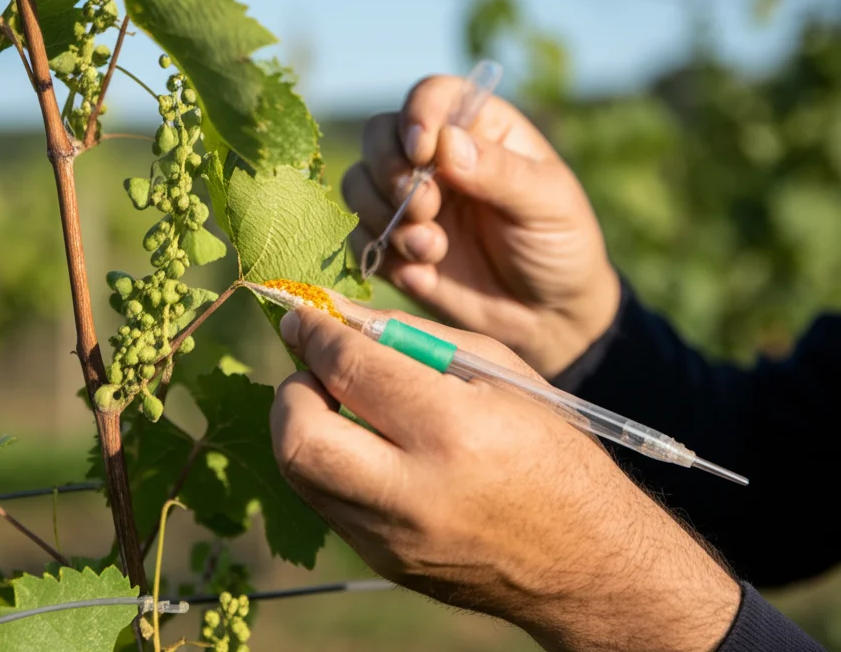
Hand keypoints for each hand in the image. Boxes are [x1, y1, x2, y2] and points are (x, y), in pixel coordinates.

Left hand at [271, 303, 739, 651]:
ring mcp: (392, 539)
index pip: (352, 370)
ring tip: (340, 403)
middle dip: (293, 390)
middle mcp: (413, 493)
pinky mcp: (383, 563)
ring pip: (300, 474)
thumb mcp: (502, 375)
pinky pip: (328, 501)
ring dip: (305, 425)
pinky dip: (331, 462)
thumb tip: (343, 321)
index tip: (303, 318)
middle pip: (299, 437)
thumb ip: (418, 341)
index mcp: (454, 431)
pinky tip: (363, 445)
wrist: (589, 564)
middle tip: (315, 369)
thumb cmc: (555, 452)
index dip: (315, 335)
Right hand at [343, 76, 620, 376]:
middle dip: (390, 172)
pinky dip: (380, 253)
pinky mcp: (392, 246)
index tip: (421, 152)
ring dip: (383, 215)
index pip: (431, 96)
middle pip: (379, 135)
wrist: (548, 317)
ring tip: (430, 249)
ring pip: (358, 184)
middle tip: (425, 208)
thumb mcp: (546, 203)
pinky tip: (422, 271)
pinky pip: (358, 237)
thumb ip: (499, 172)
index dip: (417, 116)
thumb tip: (445, 142)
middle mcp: (435, 159)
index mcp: (478, 129)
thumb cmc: (559, 246)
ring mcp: (409, 202)